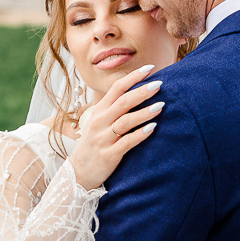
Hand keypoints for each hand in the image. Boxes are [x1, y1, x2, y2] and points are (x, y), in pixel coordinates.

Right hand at [69, 65, 163, 190]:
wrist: (78, 172)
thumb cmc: (93, 144)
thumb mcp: (98, 122)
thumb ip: (113, 108)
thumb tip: (136, 92)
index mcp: (99, 111)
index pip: (117, 88)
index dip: (133, 77)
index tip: (150, 68)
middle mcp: (100, 122)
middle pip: (123, 102)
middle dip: (142, 91)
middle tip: (160, 84)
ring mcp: (103, 138)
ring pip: (126, 121)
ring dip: (144, 113)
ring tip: (161, 106)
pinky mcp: (108, 154)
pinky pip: (126, 142)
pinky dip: (140, 134)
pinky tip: (153, 128)